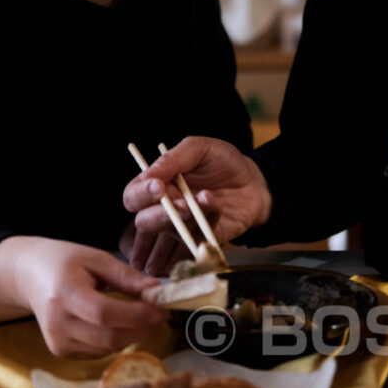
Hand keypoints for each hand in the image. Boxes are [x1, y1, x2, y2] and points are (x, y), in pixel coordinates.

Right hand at [0, 236, 167, 357]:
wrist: (29, 275)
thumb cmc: (63, 261)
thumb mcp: (95, 257)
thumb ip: (125, 276)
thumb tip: (156, 290)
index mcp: (64, 293)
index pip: (104, 313)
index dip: (136, 315)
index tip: (161, 309)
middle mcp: (58, 322)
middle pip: (107, 338)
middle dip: (141, 330)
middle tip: (160, 315)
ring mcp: (57, 341)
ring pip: (106, 348)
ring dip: (132, 335)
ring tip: (143, 316)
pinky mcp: (60, 351)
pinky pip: (98, 352)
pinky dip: (116, 340)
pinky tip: (121, 323)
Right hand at [121, 137, 270, 274]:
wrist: (254, 181)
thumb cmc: (222, 162)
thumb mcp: (198, 149)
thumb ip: (172, 159)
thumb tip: (149, 176)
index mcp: (157, 186)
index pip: (133, 197)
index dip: (140, 194)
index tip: (158, 186)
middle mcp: (165, 209)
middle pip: (144, 223)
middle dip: (159, 215)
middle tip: (181, 203)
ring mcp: (183, 227)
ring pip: (170, 233)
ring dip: (186, 218)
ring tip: (204, 199)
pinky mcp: (203, 239)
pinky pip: (198, 239)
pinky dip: (206, 221)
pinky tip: (216, 205)